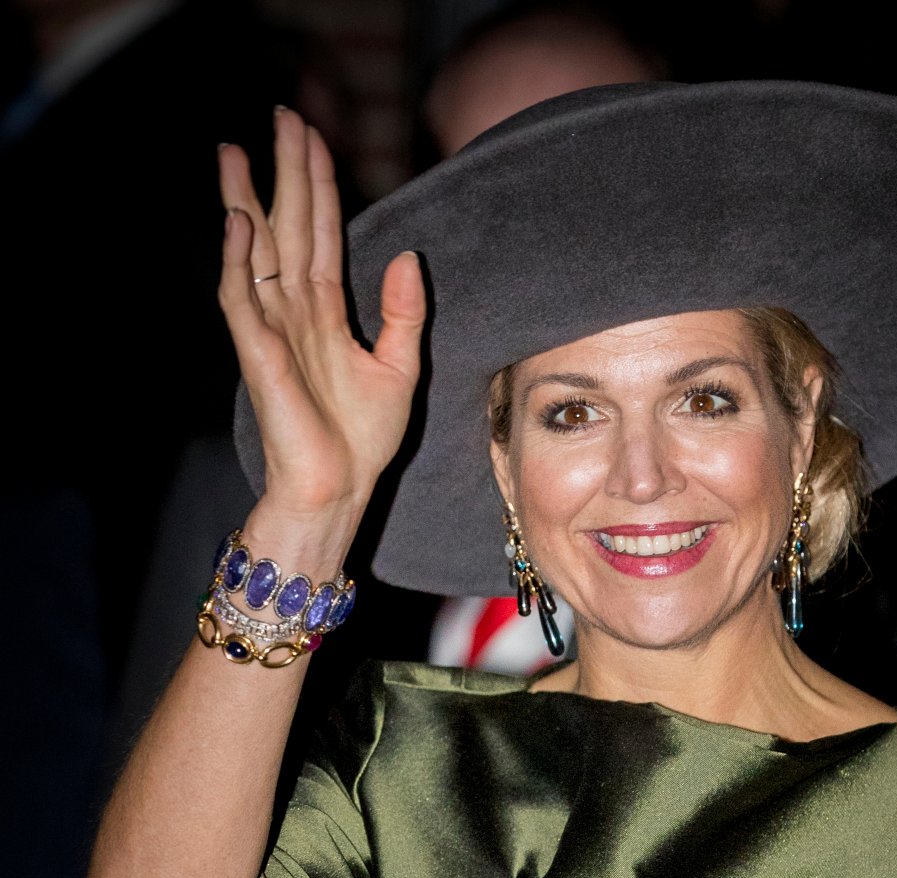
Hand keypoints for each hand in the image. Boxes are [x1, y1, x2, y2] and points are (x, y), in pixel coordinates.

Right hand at [217, 109, 425, 519]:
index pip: (321, 233)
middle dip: (282, 172)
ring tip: (234, 151)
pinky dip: (237, 259)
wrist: (339, 490)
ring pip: (255, 251)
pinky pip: (241, 298)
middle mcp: (294, 312)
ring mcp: (272, 330)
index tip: (314, 135)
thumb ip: (404, 313)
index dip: (318, 184)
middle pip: (285, 227)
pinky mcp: (259, 354)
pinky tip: (239, 222)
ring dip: (244, 200)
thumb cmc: (362, 441)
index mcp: (326, 312)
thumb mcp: (400, 368)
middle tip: (279, 115)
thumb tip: (409, 257)